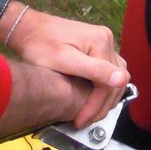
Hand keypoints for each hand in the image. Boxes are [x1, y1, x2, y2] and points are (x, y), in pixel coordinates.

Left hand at [3, 7, 127, 127]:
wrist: (28, 28)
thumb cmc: (40, 45)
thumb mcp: (64, 60)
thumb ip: (93, 70)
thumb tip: (122, 79)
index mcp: (102, 42)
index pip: (108, 83)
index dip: (96, 106)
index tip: (80, 121)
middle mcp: (108, 39)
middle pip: (114, 81)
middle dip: (100, 106)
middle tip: (84, 121)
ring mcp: (105, 42)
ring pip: (115, 77)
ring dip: (105, 98)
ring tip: (89, 114)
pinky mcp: (99, 45)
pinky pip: (109, 71)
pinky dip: (104, 87)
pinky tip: (93, 98)